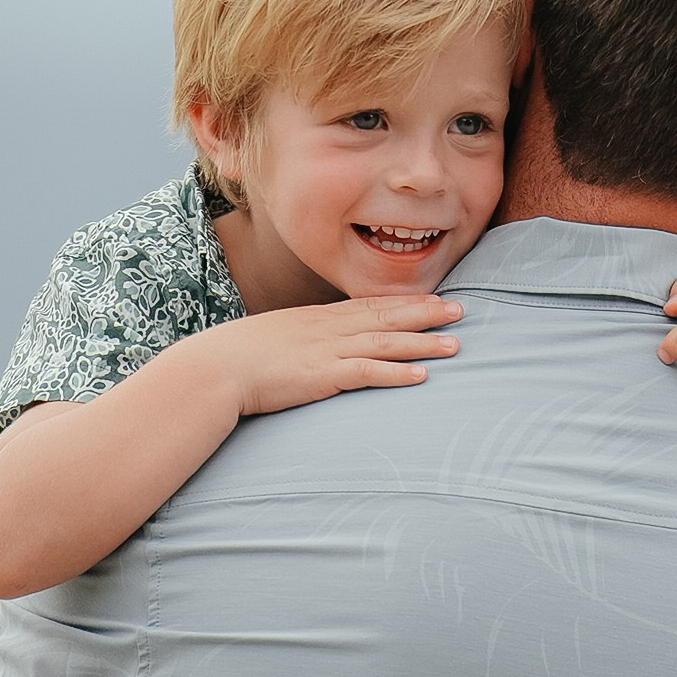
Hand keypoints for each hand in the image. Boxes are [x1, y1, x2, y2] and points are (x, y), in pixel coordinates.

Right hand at [218, 292, 462, 418]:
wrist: (216, 366)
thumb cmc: (238, 356)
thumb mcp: (277, 338)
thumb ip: (302, 339)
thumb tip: (315, 347)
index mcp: (319, 318)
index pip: (371, 305)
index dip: (406, 302)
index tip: (434, 299)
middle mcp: (329, 328)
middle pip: (386, 317)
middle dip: (425, 313)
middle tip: (460, 310)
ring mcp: (327, 351)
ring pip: (386, 343)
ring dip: (422, 344)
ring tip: (454, 344)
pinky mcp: (322, 376)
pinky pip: (367, 373)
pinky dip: (396, 373)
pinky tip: (421, 377)